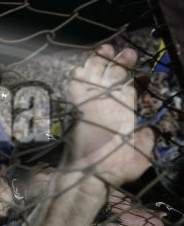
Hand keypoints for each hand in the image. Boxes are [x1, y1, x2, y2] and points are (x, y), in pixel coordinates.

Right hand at [66, 44, 154, 185]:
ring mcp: (91, 106)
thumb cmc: (114, 169)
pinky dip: (78, 78)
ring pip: (94, 79)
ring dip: (98, 64)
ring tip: (105, 49)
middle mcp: (107, 107)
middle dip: (118, 63)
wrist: (90, 175)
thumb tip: (150, 129)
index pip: (127, 89)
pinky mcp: (78, 108)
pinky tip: (82, 67)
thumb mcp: (140, 157)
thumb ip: (146, 142)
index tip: (138, 65)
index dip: (132, 76)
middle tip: (125, 52)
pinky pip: (76, 88)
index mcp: (123, 115)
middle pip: (112, 79)